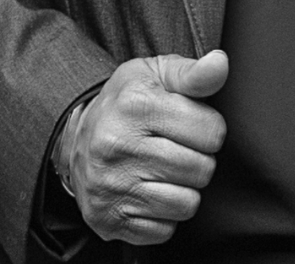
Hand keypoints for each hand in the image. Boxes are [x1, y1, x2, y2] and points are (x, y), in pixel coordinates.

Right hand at [58, 48, 227, 245]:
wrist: (75, 137)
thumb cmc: (127, 102)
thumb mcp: (156, 74)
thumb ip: (193, 72)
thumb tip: (220, 63)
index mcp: (136, 104)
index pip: (212, 131)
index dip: (209, 128)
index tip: (192, 124)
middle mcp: (118, 146)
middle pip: (201, 169)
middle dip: (199, 159)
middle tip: (178, 147)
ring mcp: (111, 187)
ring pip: (186, 204)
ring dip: (185, 188)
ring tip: (166, 169)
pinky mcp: (107, 220)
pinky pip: (164, 231)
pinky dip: (164, 215)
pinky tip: (150, 190)